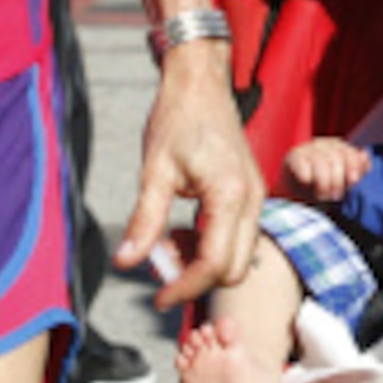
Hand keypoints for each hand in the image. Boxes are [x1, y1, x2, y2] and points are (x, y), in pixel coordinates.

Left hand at [120, 46, 262, 310]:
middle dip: (196, 278)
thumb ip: (145, 221)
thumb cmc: (178, 119)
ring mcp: (256, 197)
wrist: (201, 83)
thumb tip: (125, 262)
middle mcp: (253, 200)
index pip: (213, 264)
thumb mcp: (154, 171)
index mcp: (231, 196)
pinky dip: (210, 245)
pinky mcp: (250, 194)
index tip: (156, 299)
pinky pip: (238, 237)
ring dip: (203, 262)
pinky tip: (182, 229)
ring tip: (166, 243)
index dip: (184, 287)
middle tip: (159, 264)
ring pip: (239, 256)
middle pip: (233, 269)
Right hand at [281, 135, 370, 201]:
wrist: (296, 197)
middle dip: (337, 180)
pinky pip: (302, 164)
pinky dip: (306, 175)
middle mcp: (324, 143)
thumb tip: (364, 156)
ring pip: (320, 162)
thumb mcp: (343, 182)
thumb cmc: (324, 188)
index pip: (350, 153)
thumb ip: (357, 170)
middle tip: (335, 196)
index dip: (353, 167)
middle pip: (336, 158)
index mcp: (339, 147)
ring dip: (323, 182)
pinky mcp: (293, 156)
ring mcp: (307, 148)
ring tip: (322, 196)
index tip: (353, 182)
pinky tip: (307, 182)